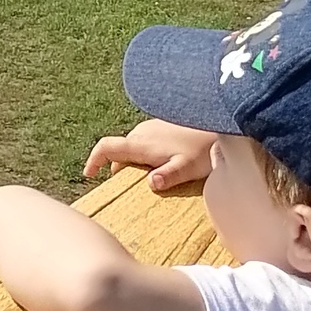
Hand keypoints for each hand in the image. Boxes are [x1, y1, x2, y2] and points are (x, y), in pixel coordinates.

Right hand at [83, 121, 218, 192]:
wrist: (222, 122)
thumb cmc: (205, 149)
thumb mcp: (187, 167)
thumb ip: (169, 176)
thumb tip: (152, 183)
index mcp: (142, 143)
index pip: (106, 147)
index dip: (93, 160)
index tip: (88, 175)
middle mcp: (142, 131)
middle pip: (120, 150)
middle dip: (119, 168)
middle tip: (128, 187)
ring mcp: (152, 125)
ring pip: (133, 145)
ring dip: (134, 160)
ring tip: (148, 177)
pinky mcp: (163, 123)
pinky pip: (145, 140)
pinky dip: (145, 153)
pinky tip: (163, 163)